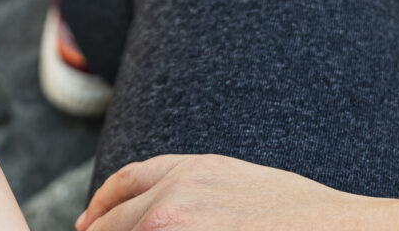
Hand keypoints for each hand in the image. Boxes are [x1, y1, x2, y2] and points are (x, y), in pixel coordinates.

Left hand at [79, 154, 398, 230]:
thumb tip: (162, 214)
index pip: (125, 184)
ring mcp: (179, 230)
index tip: (90, 225)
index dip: (102, 206)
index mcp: (192, 173)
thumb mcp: (244, 185)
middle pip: (112, 226)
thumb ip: (198, 191)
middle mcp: (175, 202)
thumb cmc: (309, 220)